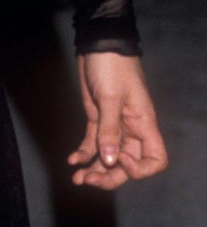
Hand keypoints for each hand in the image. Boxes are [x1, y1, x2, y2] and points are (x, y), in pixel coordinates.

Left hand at [70, 52, 167, 189]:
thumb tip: (110, 161)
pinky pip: (94, 144)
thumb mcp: (110, 97)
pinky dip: (84, 154)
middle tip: (88, 181)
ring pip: (108, 158)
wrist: (98, 45)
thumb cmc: (112, 66)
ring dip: (94, 170)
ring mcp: (114, 125)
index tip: (118, 158)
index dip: (139, 169)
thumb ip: (110, 130)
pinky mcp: (98, 119)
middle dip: (109, 177)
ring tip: (77, 178)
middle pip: (126, 165)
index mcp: (143, 125)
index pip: (155, 160)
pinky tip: (72, 160)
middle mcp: (131, 130)